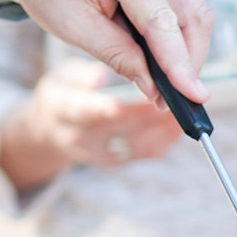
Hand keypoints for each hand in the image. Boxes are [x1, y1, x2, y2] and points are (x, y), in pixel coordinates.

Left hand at [0, 0, 212, 105]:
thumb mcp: (72, 26)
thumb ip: (117, 56)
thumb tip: (155, 89)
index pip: (161, 20)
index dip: (180, 63)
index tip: (195, 97)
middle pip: (192, 13)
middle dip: (190, 60)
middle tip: (177, 98)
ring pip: (193, 7)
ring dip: (186, 46)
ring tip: (165, 80)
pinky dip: (177, 29)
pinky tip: (159, 53)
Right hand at [0, 55, 182, 193]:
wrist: (50, 130)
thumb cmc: (62, 92)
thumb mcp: (62, 74)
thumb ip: (82, 74)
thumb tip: (102, 76)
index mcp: (63, 109)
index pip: (89, 109)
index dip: (116, 106)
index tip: (142, 98)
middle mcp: (79, 136)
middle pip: (122, 125)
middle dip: (153, 111)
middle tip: (178, 94)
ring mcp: (98, 152)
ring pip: (138, 141)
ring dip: (165, 127)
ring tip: (186, 109)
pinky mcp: (114, 161)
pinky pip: (144, 152)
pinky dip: (165, 139)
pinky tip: (179, 125)